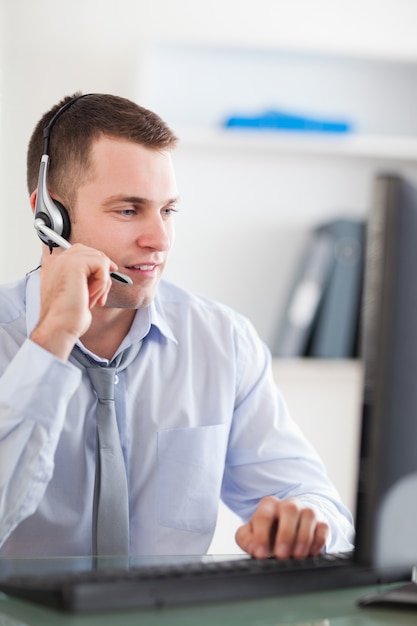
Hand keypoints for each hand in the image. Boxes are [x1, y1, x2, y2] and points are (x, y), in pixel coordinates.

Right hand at [30, 244, 116, 359]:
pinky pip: (101, 265)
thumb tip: (108, 266)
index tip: (108, 276)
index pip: (81, 253)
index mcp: (54, 265)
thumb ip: (86, 276)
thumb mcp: (77, 292)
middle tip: (101, 296)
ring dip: (102, 283)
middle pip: (92, 253)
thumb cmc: (68, 317)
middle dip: (103, 274)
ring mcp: (64, 260)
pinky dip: (102, 284)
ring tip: (92, 300)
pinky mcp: (74, 264)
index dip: (98, 264)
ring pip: (99, 259)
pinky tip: (90, 298)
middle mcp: (56, 260)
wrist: (58, 327)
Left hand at [235, 496, 328, 559]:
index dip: (261, 536)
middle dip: (286, 534)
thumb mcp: (252, 534)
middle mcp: (289, 505)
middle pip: (289, 509)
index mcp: (269, 505)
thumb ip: (246, 539)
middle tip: (281, 555)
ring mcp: (306, 511)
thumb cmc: (269, 532)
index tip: (260, 554)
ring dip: (303, 538)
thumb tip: (253, 548)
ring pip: (309, 515)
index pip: (263, 516)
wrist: (290, 529)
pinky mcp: (321, 522)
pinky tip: (310, 554)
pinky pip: (323, 528)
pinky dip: (318, 542)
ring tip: (296, 556)